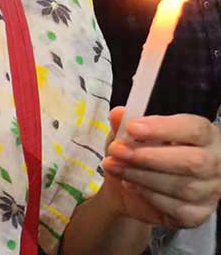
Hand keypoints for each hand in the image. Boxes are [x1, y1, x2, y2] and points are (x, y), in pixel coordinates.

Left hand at [101, 107, 220, 228]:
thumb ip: (125, 123)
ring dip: (142, 176)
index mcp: (204, 135)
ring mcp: (210, 190)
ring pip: (183, 187)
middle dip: (149, 156)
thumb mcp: (129, 134)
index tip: (132, 128)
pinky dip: (150, 196)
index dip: (163, 128)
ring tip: (116, 167)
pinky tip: (132, 185)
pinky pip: (178, 209)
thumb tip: (118, 114)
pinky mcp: (198, 214)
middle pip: (192, 161)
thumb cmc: (139, 152)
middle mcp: (214, 162)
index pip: (193, 129)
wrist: (128, 187)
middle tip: (117, 151)